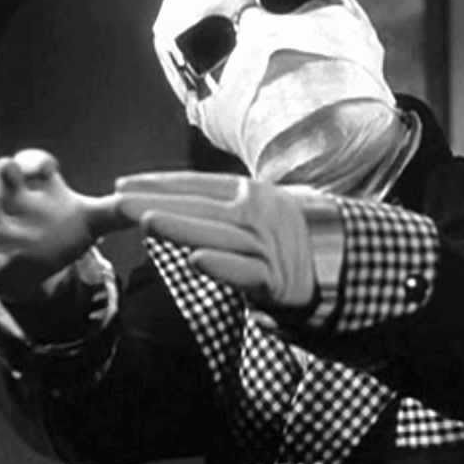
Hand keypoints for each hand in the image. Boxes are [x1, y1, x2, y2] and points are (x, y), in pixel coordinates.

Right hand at [0, 149, 131, 301]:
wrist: (32, 269)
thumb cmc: (60, 233)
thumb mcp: (91, 221)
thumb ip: (119, 212)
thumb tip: (150, 204)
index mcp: (37, 186)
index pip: (34, 162)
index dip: (38, 162)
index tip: (49, 169)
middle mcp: (13, 198)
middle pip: (5, 173)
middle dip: (7, 171)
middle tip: (10, 169)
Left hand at [115, 172, 316, 309]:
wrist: (344, 267)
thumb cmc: (293, 240)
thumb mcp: (263, 211)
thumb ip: (228, 204)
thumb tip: (182, 199)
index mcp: (252, 193)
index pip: (199, 185)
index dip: (160, 183)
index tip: (124, 184)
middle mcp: (259, 213)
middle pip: (201, 206)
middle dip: (157, 201)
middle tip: (119, 199)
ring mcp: (268, 246)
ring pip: (218, 235)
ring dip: (182, 228)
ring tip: (145, 222)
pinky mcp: (277, 279)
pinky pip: (246, 273)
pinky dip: (223, 267)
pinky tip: (196, 261)